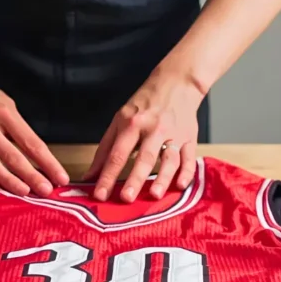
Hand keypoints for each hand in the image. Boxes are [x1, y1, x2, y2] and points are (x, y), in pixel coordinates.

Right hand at [0, 63, 68, 196]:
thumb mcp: (4, 103)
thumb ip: (17, 126)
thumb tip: (34, 152)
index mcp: (5, 113)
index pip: (31, 142)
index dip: (48, 162)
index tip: (60, 177)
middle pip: (13, 156)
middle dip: (32, 175)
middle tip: (46, 191)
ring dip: (9, 180)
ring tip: (24, 192)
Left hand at [83, 69, 203, 201]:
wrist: (177, 82)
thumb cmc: (144, 104)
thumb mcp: (119, 120)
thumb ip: (105, 149)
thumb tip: (90, 175)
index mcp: (131, 123)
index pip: (117, 154)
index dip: (108, 176)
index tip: (100, 195)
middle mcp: (153, 128)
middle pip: (143, 157)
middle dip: (134, 179)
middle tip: (126, 199)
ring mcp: (173, 133)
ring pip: (169, 159)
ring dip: (162, 178)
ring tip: (154, 195)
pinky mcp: (190, 137)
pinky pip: (189, 157)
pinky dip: (186, 171)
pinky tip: (181, 185)